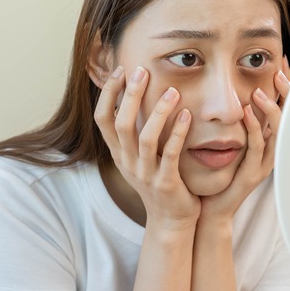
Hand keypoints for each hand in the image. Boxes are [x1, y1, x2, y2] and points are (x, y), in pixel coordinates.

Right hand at [94, 66, 200, 229]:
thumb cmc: (158, 180)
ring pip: (146, 138)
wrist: (171, 220)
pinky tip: (187, 115)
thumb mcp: (139, 156)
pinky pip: (170, 155)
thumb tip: (133, 94)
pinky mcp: (166, 183)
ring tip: (173, 91)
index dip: (108, 94)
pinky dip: (178, 133)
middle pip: (121, 124)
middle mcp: (127, 162)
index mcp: (119, 153)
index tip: (120, 70)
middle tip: (142, 71)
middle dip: (130, 95)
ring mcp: (145, 174)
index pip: (102, 119)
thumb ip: (135, 131)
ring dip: (159, 112)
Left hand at [198, 56, 289, 224]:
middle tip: (279, 72)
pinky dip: (253, 128)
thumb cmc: (219, 172)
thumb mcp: (232, 140)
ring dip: (270, 109)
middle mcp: (272, 151)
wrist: (211, 209)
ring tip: (259, 91)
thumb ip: (238, 118)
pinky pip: (257, 147)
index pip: (285, 107)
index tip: (283, 61)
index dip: (286, 86)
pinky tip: (246, 113)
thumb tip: (235, 87)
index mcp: (269, 141)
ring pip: (277, 131)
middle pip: (289, 117)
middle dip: (287, 94)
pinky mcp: (252, 174)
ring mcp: (264, 163)